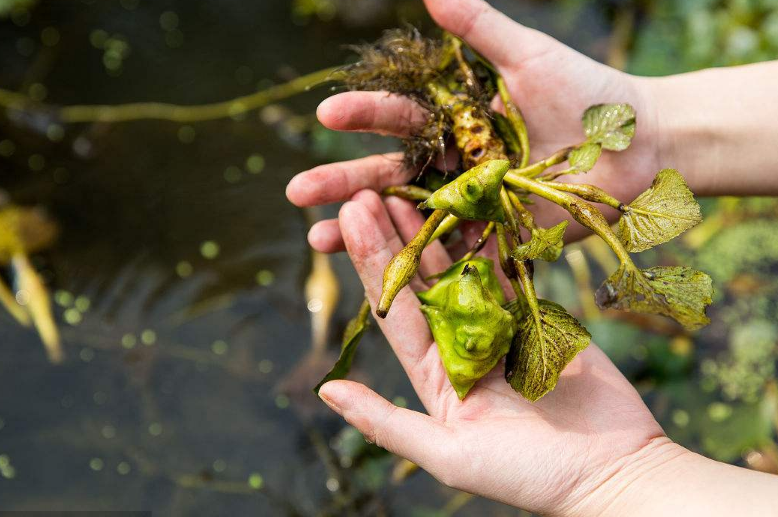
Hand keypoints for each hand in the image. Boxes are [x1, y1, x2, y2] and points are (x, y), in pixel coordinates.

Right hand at [286, 0, 662, 251]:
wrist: (641, 146)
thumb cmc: (589, 95)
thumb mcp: (529, 57)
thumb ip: (480, 29)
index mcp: (457, 119)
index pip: (399, 117)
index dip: (363, 116)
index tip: (327, 115)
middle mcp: (456, 162)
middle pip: (389, 173)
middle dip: (342, 182)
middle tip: (297, 193)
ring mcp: (472, 204)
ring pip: (407, 217)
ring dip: (362, 230)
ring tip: (314, 242)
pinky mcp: (495, 238)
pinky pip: (450, 254)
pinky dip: (415, 265)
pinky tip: (375, 276)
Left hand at [317, 189, 673, 515]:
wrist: (611, 470)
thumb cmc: (527, 474)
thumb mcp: (447, 455)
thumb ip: (385, 423)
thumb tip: (326, 391)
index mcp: (435, 375)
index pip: (394, 309)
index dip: (370, 262)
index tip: (350, 218)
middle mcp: (461, 346)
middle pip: (420, 281)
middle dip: (394, 236)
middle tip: (368, 189)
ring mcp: (500, 328)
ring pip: (462, 268)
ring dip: (437, 229)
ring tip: (411, 187)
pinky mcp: (538, 317)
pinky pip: (511, 271)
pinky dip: (492, 240)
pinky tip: (472, 205)